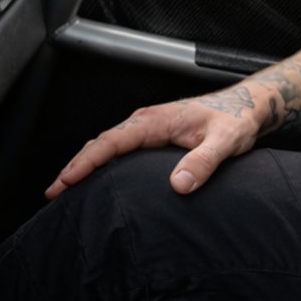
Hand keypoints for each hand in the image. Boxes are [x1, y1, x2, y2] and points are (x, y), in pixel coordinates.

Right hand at [45, 85, 265, 199]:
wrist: (249, 106)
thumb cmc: (236, 120)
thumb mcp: (226, 142)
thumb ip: (204, 162)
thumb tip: (179, 184)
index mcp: (156, 120)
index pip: (112, 141)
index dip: (86, 162)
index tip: (66, 181)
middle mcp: (147, 120)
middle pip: (101, 143)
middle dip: (74, 166)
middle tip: (52, 194)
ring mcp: (148, 127)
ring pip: (107, 145)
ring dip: (85, 164)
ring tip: (64, 189)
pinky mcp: (153, 134)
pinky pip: (119, 147)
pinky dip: (101, 161)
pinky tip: (94, 179)